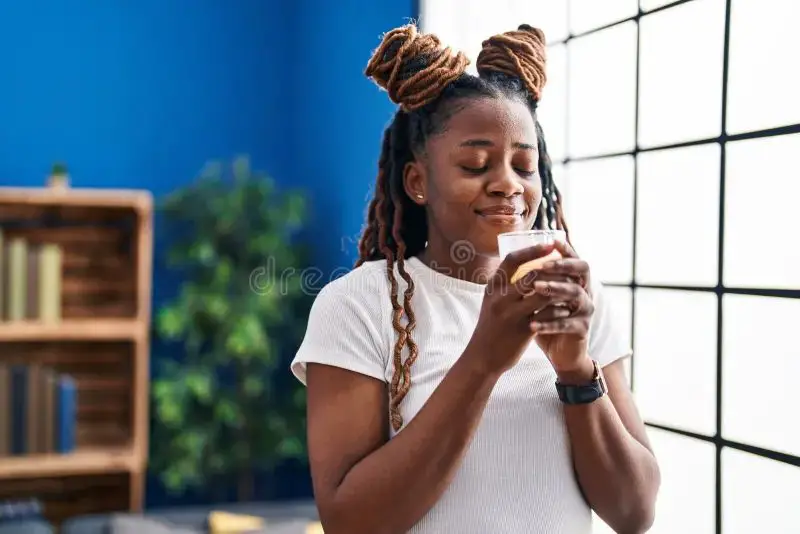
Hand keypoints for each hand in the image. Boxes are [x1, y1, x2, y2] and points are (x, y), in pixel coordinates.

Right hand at [463, 242, 574, 375]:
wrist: (483, 356)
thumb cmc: (490, 325)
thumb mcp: (491, 301)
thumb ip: (505, 284)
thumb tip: (524, 263)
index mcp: (492, 287)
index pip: (512, 260)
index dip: (531, 250)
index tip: (548, 243)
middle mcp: (500, 299)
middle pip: (531, 275)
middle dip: (553, 268)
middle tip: (568, 264)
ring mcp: (512, 315)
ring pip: (543, 294)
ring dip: (559, 288)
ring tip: (571, 285)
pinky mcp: (523, 331)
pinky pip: (547, 315)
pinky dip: (559, 309)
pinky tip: (567, 307)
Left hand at [529, 240, 594, 373]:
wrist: (558, 352)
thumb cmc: (545, 320)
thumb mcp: (537, 298)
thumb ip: (531, 280)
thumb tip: (509, 256)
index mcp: (574, 280)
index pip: (574, 258)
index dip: (565, 249)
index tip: (551, 241)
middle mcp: (584, 290)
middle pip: (582, 269)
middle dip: (562, 265)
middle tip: (542, 265)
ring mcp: (586, 309)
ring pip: (574, 293)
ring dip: (554, 289)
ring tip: (536, 289)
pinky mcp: (582, 329)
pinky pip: (566, 323)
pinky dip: (548, 323)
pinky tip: (531, 324)